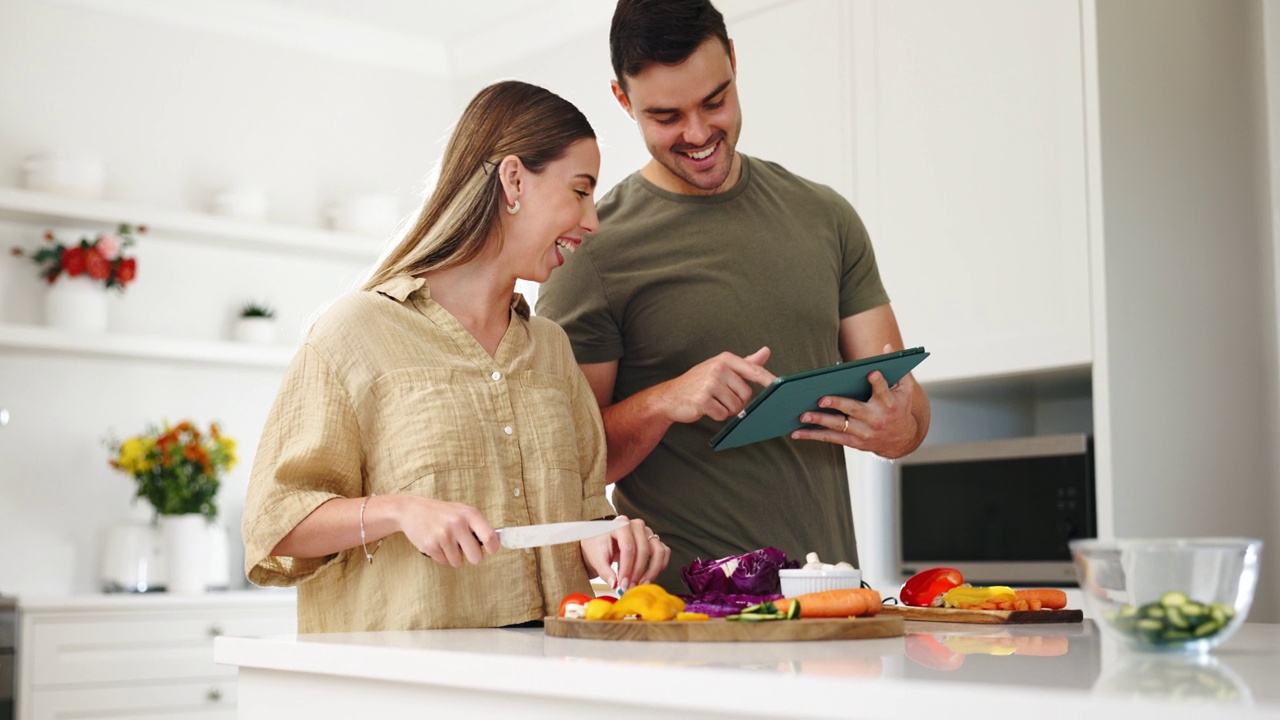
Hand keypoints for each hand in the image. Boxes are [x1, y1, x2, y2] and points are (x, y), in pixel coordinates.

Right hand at [396, 496, 498, 567]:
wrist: (411, 510)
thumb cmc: (442, 513)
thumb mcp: (462, 511)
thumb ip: (477, 526)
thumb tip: (494, 545)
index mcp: (470, 514)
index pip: (490, 537)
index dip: (493, 548)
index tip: (490, 550)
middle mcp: (457, 524)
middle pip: (476, 557)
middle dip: (472, 557)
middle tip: (464, 549)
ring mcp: (443, 535)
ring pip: (458, 562)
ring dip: (454, 556)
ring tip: (446, 542)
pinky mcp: (430, 545)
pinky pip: (444, 562)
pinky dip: (442, 556)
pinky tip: (436, 543)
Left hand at [580, 515, 668, 591]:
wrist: (601, 541)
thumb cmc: (598, 546)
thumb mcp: (596, 558)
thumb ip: (604, 571)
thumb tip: (614, 584)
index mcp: (620, 524)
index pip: (628, 547)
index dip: (627, 568)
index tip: (623, 584)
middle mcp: (636, 525)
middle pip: (643, 550)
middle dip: (637, 572)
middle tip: (630, 587)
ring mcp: (647, 532)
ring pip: (658, 551)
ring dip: (652, 571)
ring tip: (641, 584)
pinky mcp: (654, 540)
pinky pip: (664, 552)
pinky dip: (660, 567)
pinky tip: (649, 577)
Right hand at [659, 347, 775, 423]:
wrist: (671, 396)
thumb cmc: (699, 382)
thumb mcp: (721, 368)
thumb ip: (745, 363)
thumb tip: (766, 351)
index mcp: (725, 359)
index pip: (753, 369)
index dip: (769, 379)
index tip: (781, 385)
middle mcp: (718, 368)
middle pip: (746, 394)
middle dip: (739, 402)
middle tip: (723, 398)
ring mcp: (709, 383)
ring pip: (736, 406)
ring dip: (727, 410)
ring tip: (714, 402)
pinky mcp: (702, 399)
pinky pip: (723, 415)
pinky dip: (717, 416)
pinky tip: (707, 408)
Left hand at [791, 344, 920, 457]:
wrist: (901, 440)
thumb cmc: (900, 408)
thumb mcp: (905, 389)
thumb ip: (898, 368)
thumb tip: (887, 346)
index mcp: (889, 403)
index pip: (883, 391)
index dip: (878, 382)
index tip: (871, 374)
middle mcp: (875, 419)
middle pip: (854, 409)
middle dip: (838, 404)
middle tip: (821, 398)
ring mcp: (863, 432)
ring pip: (839, 425)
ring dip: (820, 421)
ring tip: (802, 415)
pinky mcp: (853, 441)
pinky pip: (831, 438)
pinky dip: (813, 435)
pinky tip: (797, 432)